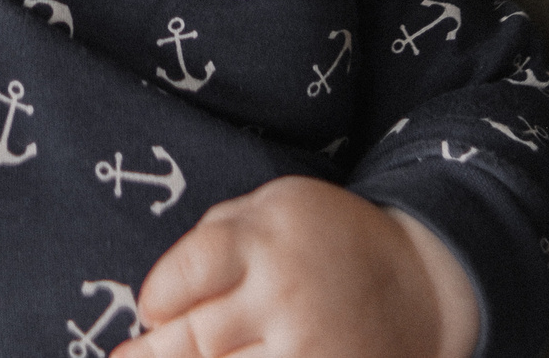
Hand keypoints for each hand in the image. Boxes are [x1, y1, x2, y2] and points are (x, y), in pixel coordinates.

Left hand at [113, 178, 479, 357]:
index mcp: (267, 239)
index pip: (189, 271)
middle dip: (154, 351)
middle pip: (196, 333)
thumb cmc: (331, 240)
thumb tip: (157, 295)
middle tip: (128, 356)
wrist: (421, 286)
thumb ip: (216, 236)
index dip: (158, 295)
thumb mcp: (276, 206)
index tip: (150, 309)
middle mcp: (284, 295)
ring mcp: (305, 346)